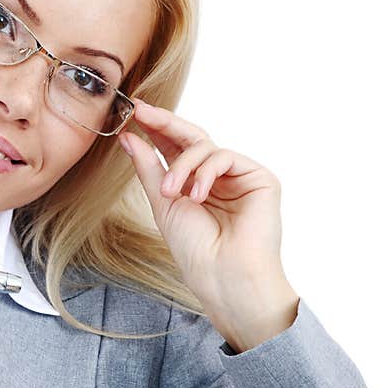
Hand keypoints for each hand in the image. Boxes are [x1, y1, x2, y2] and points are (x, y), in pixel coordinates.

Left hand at [119, 99, 298, 351]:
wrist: (224, 276)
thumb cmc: (195, 249)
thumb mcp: (162, 203)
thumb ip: (148, 167)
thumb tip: (128, 136)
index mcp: (194, 184)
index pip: (175, 148)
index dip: (156, 129)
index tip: (132, 112)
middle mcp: (218, 177)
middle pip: (192, 138)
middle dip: (165, 123)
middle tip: (141, 112)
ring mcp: (239, 177)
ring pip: (205, 147)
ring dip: (181, 165)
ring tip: (170, 191)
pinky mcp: (260, 178)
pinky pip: (225, 157)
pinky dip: (205, 172)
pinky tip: (197, 196)